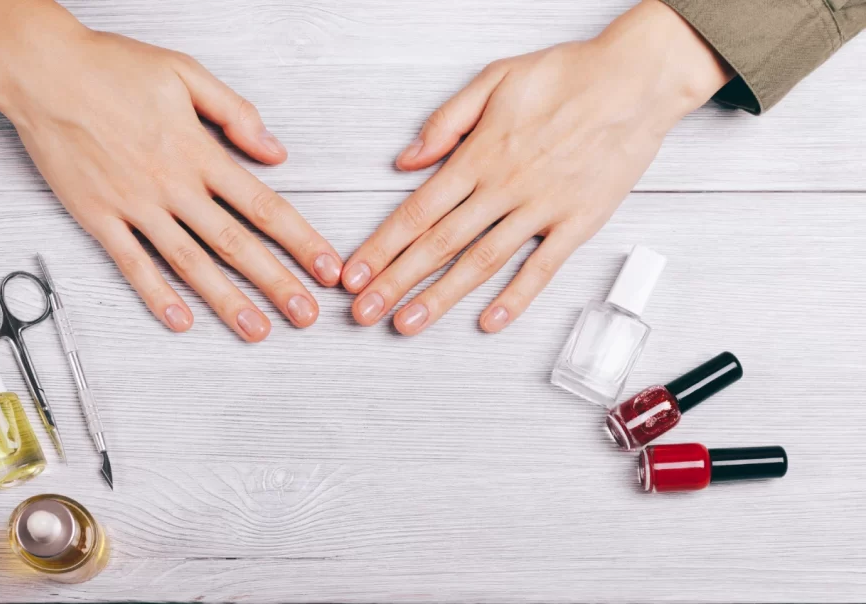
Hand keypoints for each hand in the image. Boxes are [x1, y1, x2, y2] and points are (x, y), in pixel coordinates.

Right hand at [0, 0, 342, 341]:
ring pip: (189, 263)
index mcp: (198, 152)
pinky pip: (132, 263)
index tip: (325, 268)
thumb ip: (236, 113)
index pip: (263, 206)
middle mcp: (172, 185)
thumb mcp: (186, 73)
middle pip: (235, 244)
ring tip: (257, 329)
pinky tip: (180, 319)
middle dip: (276, 283)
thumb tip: (275, 153)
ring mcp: (134, 205)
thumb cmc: (111, 67)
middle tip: (305, 314)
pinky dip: (156, 294)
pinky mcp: (98, 217)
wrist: (42, 71)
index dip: (300, 241)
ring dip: (227, 300)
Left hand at [342, 0, 732, 334]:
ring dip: (440, 297)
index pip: (417, 210)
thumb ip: (445, 122)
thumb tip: (406, 160)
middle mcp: (505, 187)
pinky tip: (489, 322)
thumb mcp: (494, 79)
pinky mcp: (577, 222)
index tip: (356, 272)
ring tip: (408, 323)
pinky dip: (515, 298)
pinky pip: (542, 268)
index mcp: (480, 154)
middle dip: (395, 281)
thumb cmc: (567, 75)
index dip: (381, 246)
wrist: (636, 79)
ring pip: (481, 262)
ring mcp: (541, 208)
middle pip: (439, 243)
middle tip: (365, 311)